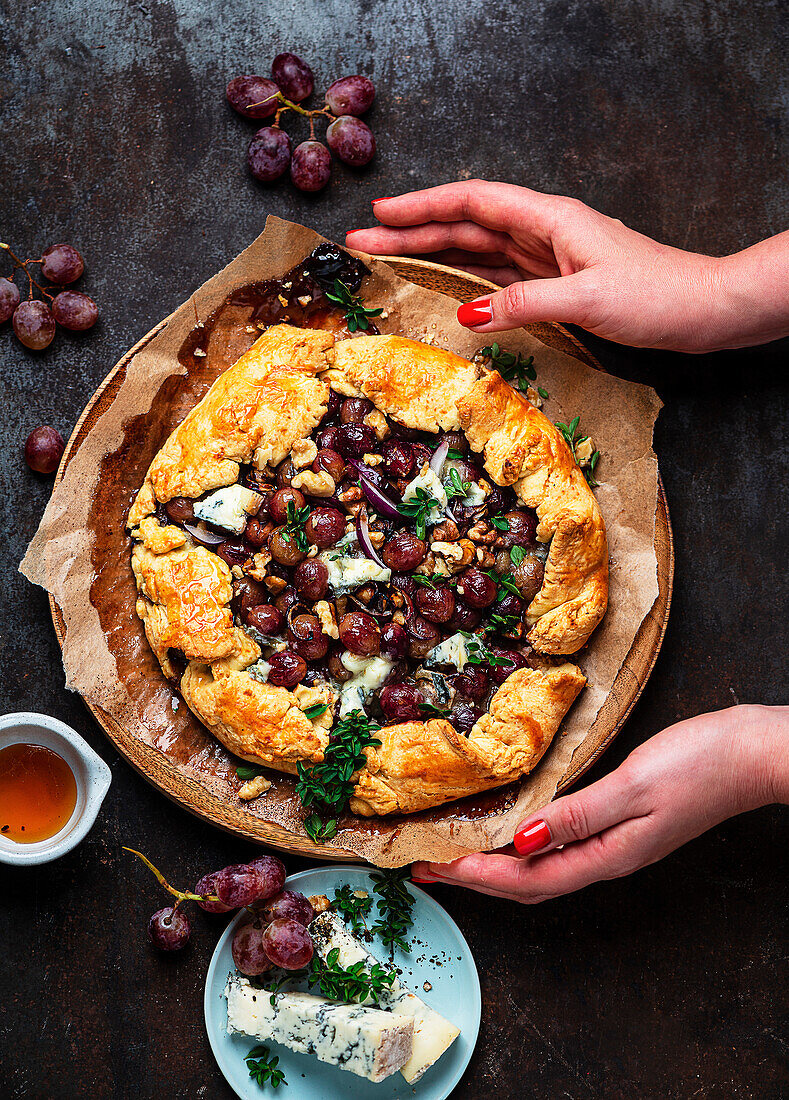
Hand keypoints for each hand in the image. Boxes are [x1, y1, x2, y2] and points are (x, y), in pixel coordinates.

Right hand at [346, 181, 788, 351]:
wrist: (702, 309)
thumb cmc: (655, 294)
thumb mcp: (586, 299)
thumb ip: (524, 303)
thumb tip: (469, 313)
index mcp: (550, 219)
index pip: (474, 203)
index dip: (425, 206)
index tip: (382, 214)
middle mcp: (545, 232)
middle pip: (467, 225)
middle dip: (414, 231)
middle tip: (363, 240)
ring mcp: (549, 258)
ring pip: (479, 250)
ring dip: (434, 253)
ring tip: (389, 258)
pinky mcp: (557, 284)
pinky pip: (499, 276)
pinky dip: (468, 280)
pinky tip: (446, 288)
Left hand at [411, 705, 788, 903]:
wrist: (751, 754)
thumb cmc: (700, 765)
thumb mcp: (634, 786)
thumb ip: (578, 816)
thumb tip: (521, 841)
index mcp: (607, 855)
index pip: (527, 878)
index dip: (477, 876)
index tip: (435, 869)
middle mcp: (606, 857)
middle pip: (528, 882)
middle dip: (475, 878)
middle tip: (428, 869)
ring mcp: (614, 843)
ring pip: (541, 867)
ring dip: (494, 865)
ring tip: (455, 856)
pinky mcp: (620, 821)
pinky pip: (558, 846)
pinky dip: (523, 844)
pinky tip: (510, 830)